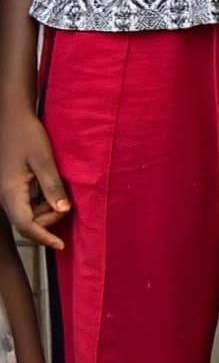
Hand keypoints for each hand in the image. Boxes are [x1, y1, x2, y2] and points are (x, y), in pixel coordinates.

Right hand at [0, 112, 69, 255]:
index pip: (26, 225)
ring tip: (61, 196)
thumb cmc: (27, 134)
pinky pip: (26, 204)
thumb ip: (53, 186)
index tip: (61, 245)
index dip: (44, 238)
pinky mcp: (11, 187)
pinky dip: (41, 205)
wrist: (13, 117)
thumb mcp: (44, 159)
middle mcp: (5, 195)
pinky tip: (53, 192)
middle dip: (48, 222)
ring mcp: (6, 192)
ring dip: (45, 213)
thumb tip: (63, 209)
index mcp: (10, 191)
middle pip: (26, 223)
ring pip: (26, 215)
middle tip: (67, 206)